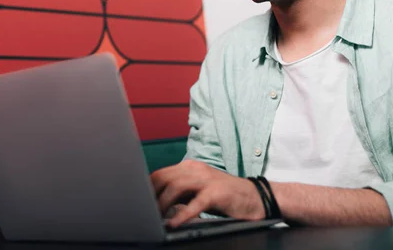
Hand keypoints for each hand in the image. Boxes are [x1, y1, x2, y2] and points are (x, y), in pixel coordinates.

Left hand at [150, 159, 264, 226]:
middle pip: (164, 178)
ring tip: (154, 219)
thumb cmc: (224, 197)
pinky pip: (196, 203)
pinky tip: (174, 224)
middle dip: (150, 196)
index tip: (137, 203)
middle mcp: (195, 169)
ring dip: (162, 204)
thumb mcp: (198, 190)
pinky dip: (183, 215)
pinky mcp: (217, 193)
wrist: (256, 197)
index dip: (146, 189)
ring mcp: (206, 179)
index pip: (160, 174)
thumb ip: (179, 193)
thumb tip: (156, 204)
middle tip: (142, 213)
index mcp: (189, 168)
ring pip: (176, 187)